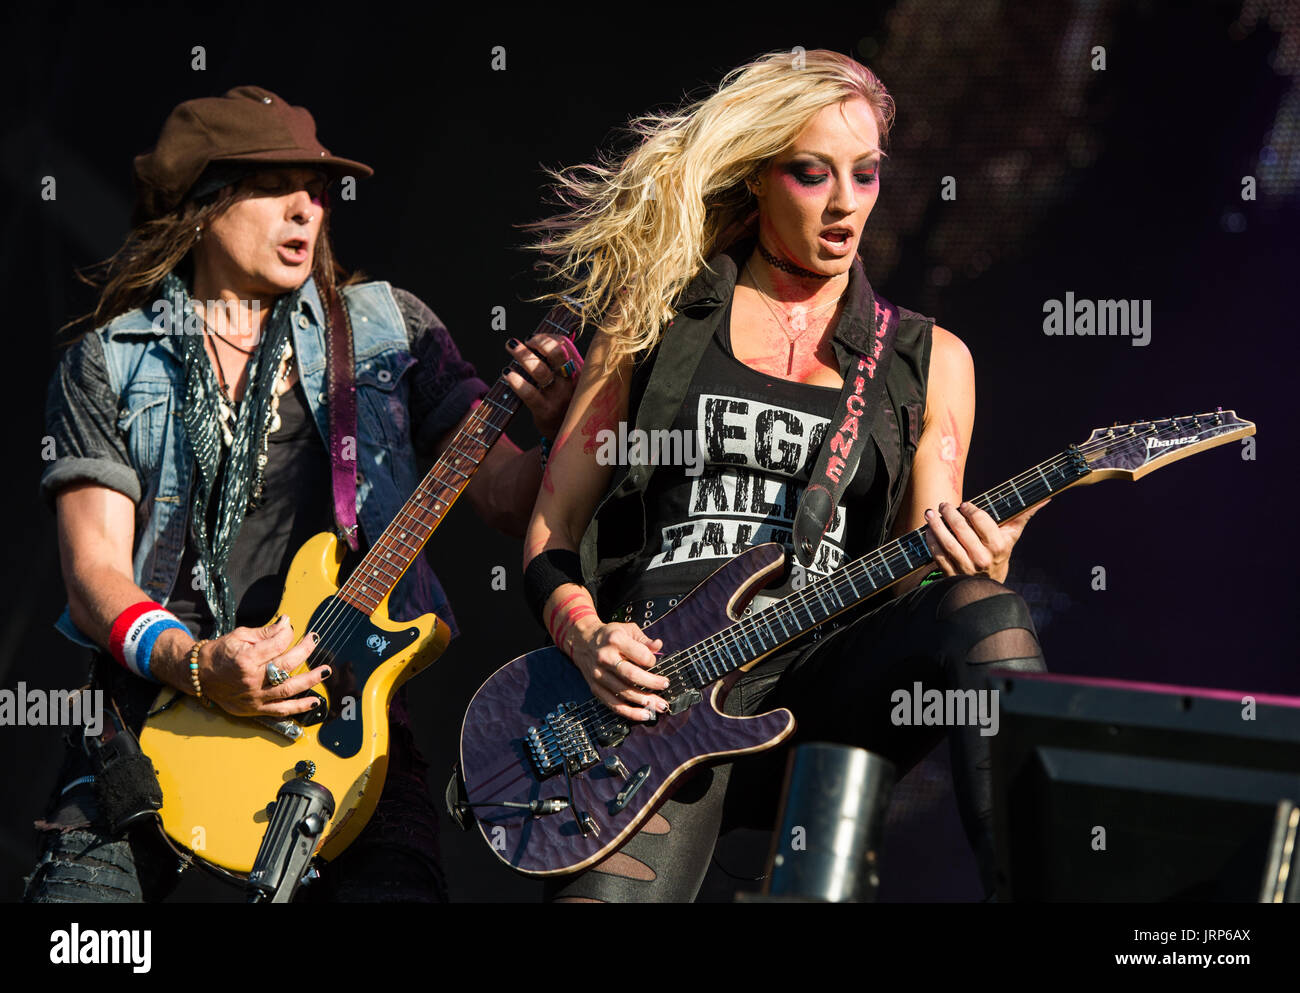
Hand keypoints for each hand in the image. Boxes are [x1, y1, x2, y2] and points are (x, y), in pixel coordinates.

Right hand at [196, 614, 329, 717]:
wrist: (199, 675)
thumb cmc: (220, 653)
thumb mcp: (240, 636)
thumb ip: (266, 632)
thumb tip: (288, 623)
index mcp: (246, 659)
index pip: (277, 645)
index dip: (287, 634)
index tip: (291, 628)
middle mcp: (251, 680)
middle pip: (286, 665)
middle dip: (304, 651)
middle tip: (314, 640)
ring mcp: (254, 697)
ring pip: (288, 690)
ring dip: (310, 680)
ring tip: (325, 672)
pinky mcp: (255, 709)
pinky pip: (281, 711)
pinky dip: (299, 707)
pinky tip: (315, 701)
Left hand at [502, 333, 582, 439]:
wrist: (570, 437)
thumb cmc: (566, 403)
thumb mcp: (572, 381)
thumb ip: (560, 362)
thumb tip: (535, 339)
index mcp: (580, 371)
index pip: (565, 344)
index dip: (547, 336)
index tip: (533, 338)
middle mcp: (572, 382)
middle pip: (556, 353)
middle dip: (537, 342)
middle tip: (524, 341)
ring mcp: (559, 398)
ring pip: (540, 370)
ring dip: (522, 355)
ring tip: (511, 347)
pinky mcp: (546, 412)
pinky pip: (529, 394)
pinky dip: (516, 381)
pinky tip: (507, 373)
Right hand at [566, 618, 670, 722]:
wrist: (582, 641)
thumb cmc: (609, 636)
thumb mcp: (627, 630)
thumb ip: (644, 639)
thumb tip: (658, 646)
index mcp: (615, 640)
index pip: (640, 655)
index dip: (652, 660)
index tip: (655, 663)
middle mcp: (605, 658)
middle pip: (631, 675)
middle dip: (652, 683)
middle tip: (665, 685)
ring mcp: (599, 675)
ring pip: (624, 692)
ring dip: (644, 701)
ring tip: (660, 705)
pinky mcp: (595, 688)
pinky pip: (614, 704)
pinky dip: (630, 712)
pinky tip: (644, 715)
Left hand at [923, 499, 1048, 583]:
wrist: (989, 583)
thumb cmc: (1000, 552)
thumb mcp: (1012, 535)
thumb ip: (1024, 515)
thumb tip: (1045, 499)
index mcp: (999, 546)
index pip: (981, 520)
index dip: (970, 510)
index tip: (964, 505)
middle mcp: (983, 558)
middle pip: (961, 530)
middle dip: (949, 514)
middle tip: (943, 505)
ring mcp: (966, 567)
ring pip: (947, 543)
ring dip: (935, 526)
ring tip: (930, 514)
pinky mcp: (952, 574)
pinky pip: (938, 555)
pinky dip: (931, 541)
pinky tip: (928, 530)